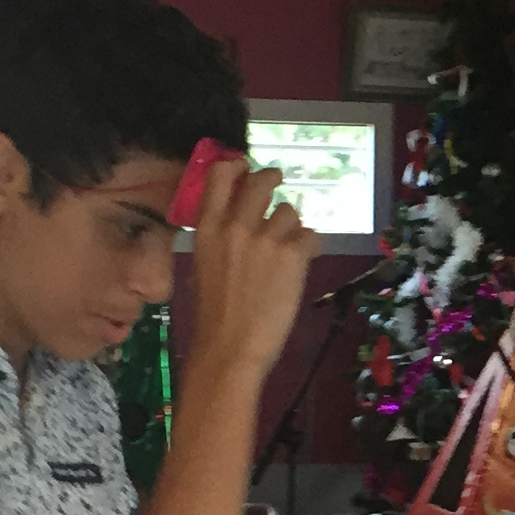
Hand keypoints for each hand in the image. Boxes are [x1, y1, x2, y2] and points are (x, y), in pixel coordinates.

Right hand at [184, 160, 318, 378]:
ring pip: (290, 212)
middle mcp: (235, 225)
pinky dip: (309, 248)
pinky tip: (302, 264)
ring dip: (292, 228)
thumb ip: (221, 239)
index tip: (244, 167)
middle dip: (272, 180)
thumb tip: (240, 224)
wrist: (229, 348)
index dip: (236, 166)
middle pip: (260, 181)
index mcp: (206, 229)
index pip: (220, 175)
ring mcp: (266, 237)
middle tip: (277, 185)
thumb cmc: (212, 316)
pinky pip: (310, 236)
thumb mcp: (204, 266)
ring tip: (288, 251)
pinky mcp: (293, 254)